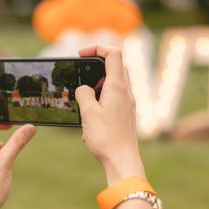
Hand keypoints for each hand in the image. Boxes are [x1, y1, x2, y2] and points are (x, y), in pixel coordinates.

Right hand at [75, 44, 144, 185]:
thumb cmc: (106, 138)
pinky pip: (114, 97)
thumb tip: (83, 88)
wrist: (122, 161)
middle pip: (115, 66)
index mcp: (118, 87)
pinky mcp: (125, 113)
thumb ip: (83, 93)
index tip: (81, 54)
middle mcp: (126, 92)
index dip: (97, 48)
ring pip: (114, 82)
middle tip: (81, 74)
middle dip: (96, 65)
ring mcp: (127, 103)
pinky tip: (91, 115)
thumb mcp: (88, 112)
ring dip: (97, 83)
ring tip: (84, 98)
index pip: (113, 53)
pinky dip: (101, 97)